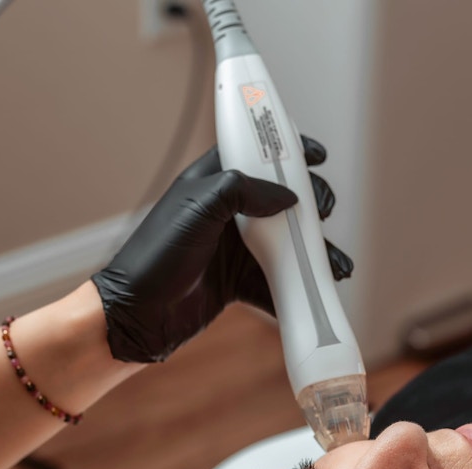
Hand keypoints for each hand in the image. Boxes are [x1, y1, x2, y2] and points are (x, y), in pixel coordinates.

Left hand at [91, 140, 353, 362]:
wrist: (137, 316)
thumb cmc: (154, 258)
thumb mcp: (199, 209)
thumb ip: (243, 190)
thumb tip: (287, 196)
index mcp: (212, 183)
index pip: (254, 154)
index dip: (287, 151)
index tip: (317, 156)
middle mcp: (226, 213)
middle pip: (281, 200)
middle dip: (310, 206)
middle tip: (324, 213)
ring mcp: (232, 249)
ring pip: (285, 244)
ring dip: (313, 253)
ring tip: (334, 265)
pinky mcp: (236, 282)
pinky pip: (275, 282)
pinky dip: (296, 288)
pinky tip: (315, 292)